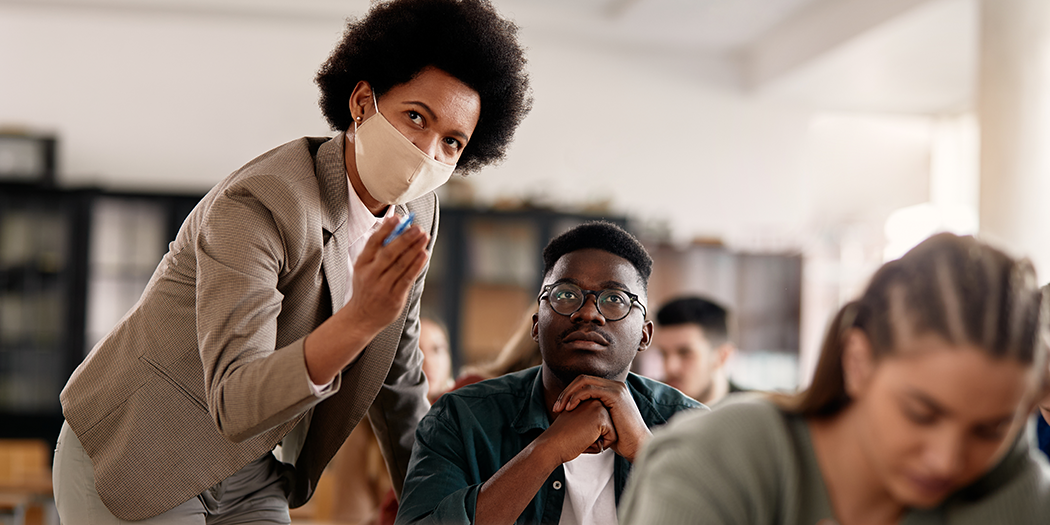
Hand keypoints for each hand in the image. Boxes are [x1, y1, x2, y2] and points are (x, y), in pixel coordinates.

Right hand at [339, 215, 429, 337]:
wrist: (362, 317)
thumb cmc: (366, 287)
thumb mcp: (364, 268)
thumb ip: (377, 250)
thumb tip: (395, 227)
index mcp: (362, 264)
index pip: (372, 243)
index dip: (385, 229)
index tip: (397, 218)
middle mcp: (371, 275)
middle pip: (389, 253)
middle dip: (405, 238)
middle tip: (418, 228)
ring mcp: (382, 287)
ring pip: (400, 265)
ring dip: (414, 249)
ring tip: (424, 237)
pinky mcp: (394, 297)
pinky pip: (407, 278)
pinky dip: (416, 265)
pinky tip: (423, 254)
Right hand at [537, 399, 616, 463]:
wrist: (552, 445)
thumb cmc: (563, 438)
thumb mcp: (578, 423)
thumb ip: (590, 420)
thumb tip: (604, 429)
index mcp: (588, 400)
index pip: (604, 423)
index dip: (593, 434)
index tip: (576, 433)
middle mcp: (594, 400)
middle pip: (610, 426)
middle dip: (598, 437)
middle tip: (578, 437)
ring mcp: (598, 407)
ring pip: (613, 432)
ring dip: (599, 442)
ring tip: (582, 438)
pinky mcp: (601, 417)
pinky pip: (613, 437)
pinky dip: (600, 445)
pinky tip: (585, 441)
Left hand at [553, 375, 650, 461]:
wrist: (637, 446)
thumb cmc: (620, 439)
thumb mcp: (603, 423)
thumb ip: (592, 414)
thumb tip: (575, 415)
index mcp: (612, 389)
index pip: (584, 382)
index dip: (569, 392)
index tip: (558, 408)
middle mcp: (615, 385)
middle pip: (582, 379)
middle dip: (566, 392)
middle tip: (555, 407)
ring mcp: (616, 388)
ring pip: (584, 382)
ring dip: (568, 394)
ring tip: (559, 409)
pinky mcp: (615, 395)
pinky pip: (590, 389)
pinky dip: (576, 397)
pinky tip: (569, 408)